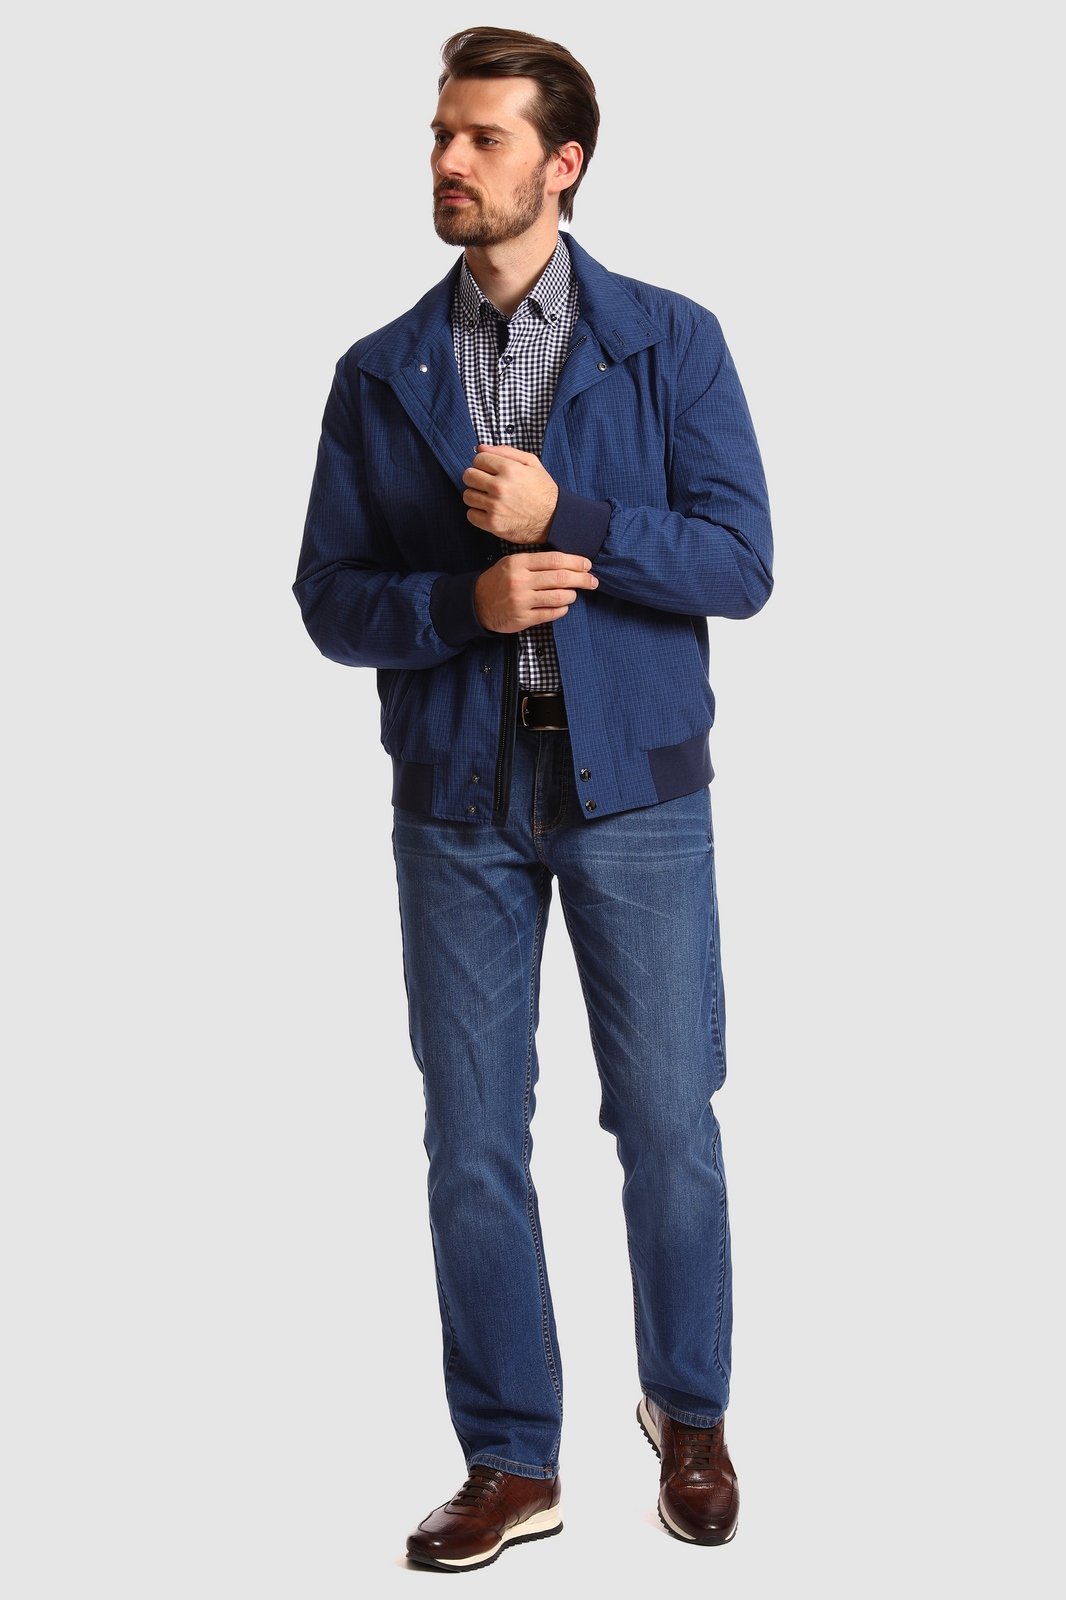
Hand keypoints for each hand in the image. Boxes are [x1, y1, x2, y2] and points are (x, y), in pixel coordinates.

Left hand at [462, 444, 558, 542]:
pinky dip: (477, 513)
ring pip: (467, 495)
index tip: (490, 470)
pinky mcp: (493, 524)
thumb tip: (480, 448)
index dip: (483, 463)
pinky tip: (489, 511)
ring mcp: (495, 507)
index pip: (478, 459)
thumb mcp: (531, 463)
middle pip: (468, 476)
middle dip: (476, 477)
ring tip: (489, 498)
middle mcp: (500, 487)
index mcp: (509, 469)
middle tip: (486, 483)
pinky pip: (470, 515)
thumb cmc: (542, 490)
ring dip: (476, 495)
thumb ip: (506, 451)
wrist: (554, 519)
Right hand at [474, 551, 597, 633]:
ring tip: (572, 594)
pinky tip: (563, 606)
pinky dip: (562, 609)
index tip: (587, 565)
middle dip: (582, 579)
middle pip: (561, 578)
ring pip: (559, 597)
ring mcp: (521, 601)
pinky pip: (551, 614)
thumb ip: (536, 562)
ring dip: (571, 595)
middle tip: (592, 581)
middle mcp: (520, 581)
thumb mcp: (512, 563)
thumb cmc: (499, 581)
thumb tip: (568, 563)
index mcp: (519, 563)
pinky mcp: (523, 619)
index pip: (555, 560)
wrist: (477, 603)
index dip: (575, 562)